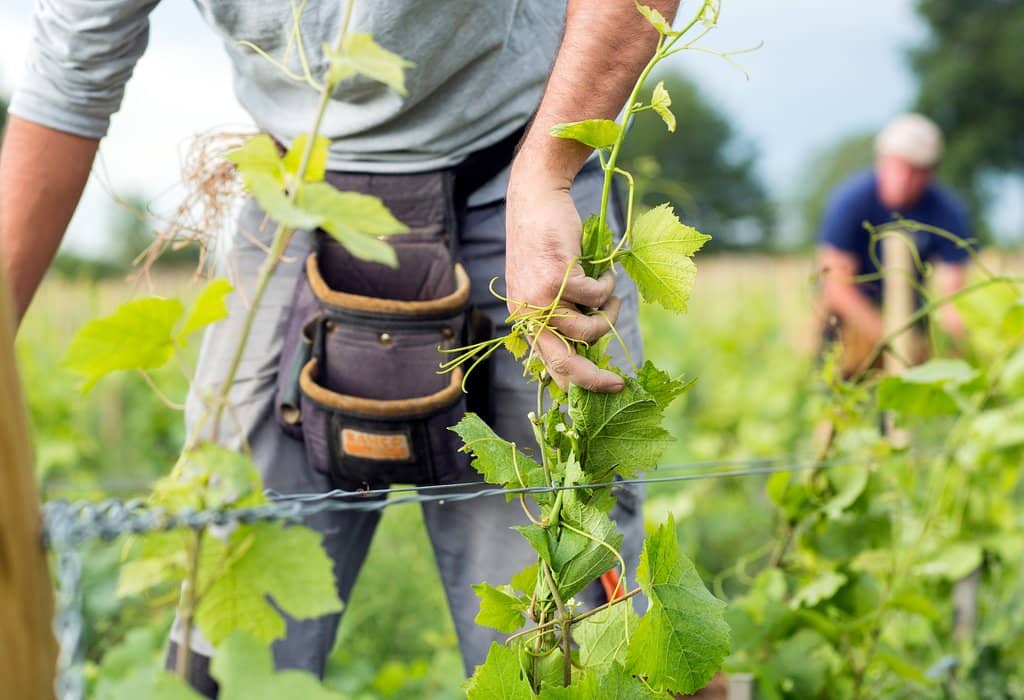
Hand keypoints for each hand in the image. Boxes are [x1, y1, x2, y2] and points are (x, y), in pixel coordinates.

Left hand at [505, 162, 623, 392]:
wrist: (536, 200)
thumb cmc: (545, 242)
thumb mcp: (544, 283)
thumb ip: (559, 311)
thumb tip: (590, 343)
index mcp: (524, 318)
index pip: (548, 363)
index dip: (575, 382)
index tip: (603, 387)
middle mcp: (528, 312)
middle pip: (563, 362)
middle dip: (593, 379)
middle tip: (618, 384)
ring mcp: (541, 296)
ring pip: (587, 330)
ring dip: (608, 316)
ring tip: (611, 297)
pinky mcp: (558, 277)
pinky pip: (596, 297)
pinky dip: (608, 287)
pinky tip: (605, 272)